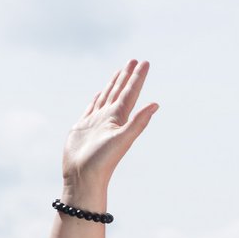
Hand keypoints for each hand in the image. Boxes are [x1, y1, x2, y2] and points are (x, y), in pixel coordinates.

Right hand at [61, 60, 156, 204]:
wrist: (82, 177)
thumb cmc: (102, 161)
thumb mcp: (123, 139)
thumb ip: (139, 122)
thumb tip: (156, 104)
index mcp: (119, 119)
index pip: (130, 93)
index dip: (137, 78)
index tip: (145, 62)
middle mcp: (109, 118)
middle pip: (120, 91)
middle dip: (127, 76)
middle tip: (134, 60)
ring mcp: (95, 122)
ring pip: (106, 97)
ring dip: (113, 85)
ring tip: (119, 72)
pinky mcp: (82, 127)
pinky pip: (91, 108)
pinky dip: (97, 99)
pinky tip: (99, 93)